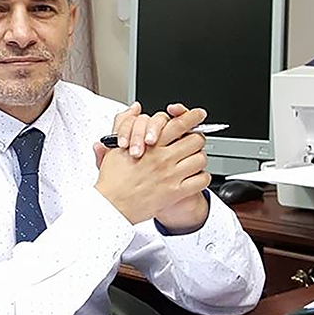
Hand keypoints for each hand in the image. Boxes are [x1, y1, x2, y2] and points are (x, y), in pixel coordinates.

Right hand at [94, 108, 209, 224]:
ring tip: (191, 161)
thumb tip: (134, 109)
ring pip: (201, 159)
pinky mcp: (176, 192)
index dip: (192, 116)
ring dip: (198, 158)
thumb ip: (124, 124)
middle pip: (195, 140)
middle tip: (192, 143)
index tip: (198, 114)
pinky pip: (201, 181)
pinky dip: (202, 178)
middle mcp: (163, 158)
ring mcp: (171, 175)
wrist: (112, 206)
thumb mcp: (114, 147)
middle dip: (196, 139)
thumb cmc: (112, 180)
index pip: (178, 123)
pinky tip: (194, 178)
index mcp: (151, 145)